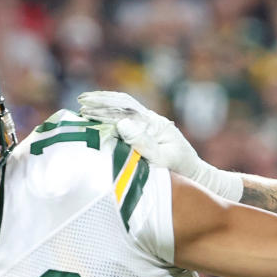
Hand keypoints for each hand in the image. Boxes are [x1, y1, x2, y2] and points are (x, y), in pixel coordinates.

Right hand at [77, 91, 242, 200]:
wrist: (195, 175)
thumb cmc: (181, 169)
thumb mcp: (163, 159)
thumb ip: (143, 143)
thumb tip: (121, 124)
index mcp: (154, 123)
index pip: (125, 108)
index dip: (104, 106)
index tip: (85, 107)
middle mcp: (151, 120)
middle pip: (123, 105)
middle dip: (101, 102)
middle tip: (81, 102)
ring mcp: (148, 125)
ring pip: (124, 110)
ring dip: (105, 107)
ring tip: (85, 106)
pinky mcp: (146, 133)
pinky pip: (126, 120)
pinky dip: (110, 117)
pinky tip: (98, 120)